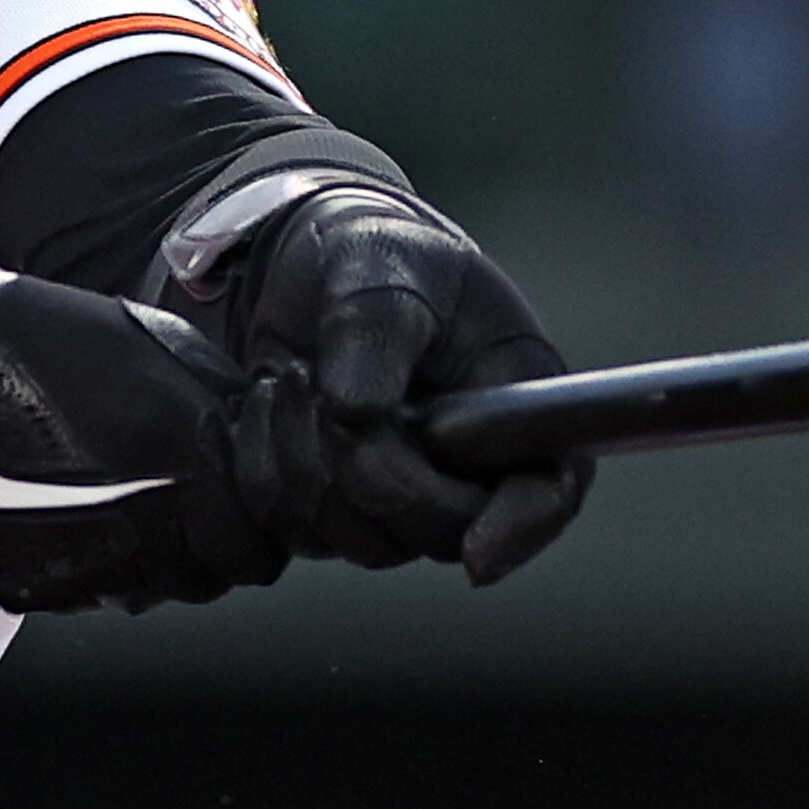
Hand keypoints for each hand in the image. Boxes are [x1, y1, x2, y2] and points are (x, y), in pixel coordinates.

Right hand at [0, 253, 293, 614]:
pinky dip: (99, 563)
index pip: (260, 542)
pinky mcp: (32, 586)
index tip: (243, 496)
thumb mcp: (140, 337)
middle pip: (214, 577)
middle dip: (214, 546)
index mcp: (182, 458)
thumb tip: (255, 431)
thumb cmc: (27, 340)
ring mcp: (83, 565)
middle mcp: (142, 524)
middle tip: (190, 505)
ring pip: (155, 592)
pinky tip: (78, 513)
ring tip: (130, 503)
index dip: (258, 523)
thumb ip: (211, 393)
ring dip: (157, 558)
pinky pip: (93, 591)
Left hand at [197, 186, 588, 585]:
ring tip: (288, 378)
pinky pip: (291, 530)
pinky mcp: (334, 508)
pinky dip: (261, 470)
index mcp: (518, 405)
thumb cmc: (377, 256)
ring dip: (303, 463)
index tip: (477, 553)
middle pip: (435, 532)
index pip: (547, 491)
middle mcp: (470, 470)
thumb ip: (377, 326)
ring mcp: (402, 498)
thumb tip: (358, 411)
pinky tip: (265, 406)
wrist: (309, 268)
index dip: (520, 529)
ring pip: (357, 538)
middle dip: (367, 468)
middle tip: (319, 386)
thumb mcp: (386, 260)